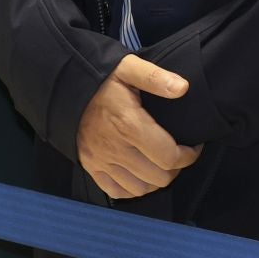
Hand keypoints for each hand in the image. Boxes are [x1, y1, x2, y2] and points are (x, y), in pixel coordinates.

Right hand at [76, 54, 202, 199]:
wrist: (65, 89)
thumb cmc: (100, 78)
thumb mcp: (128, 67)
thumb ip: (156, 77)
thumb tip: (183, 88)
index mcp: (129, 125)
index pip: (169, 156)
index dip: (188, 156)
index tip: (193, 146)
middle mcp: (116, 148)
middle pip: (159, 177)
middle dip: (176, 168)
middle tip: (179, 153)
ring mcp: (102, 161)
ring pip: (141, 189)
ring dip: (156, 180)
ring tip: (161, 164)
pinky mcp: (92, 167)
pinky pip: (117, 192)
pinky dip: (133, 189)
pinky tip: (140, 174)